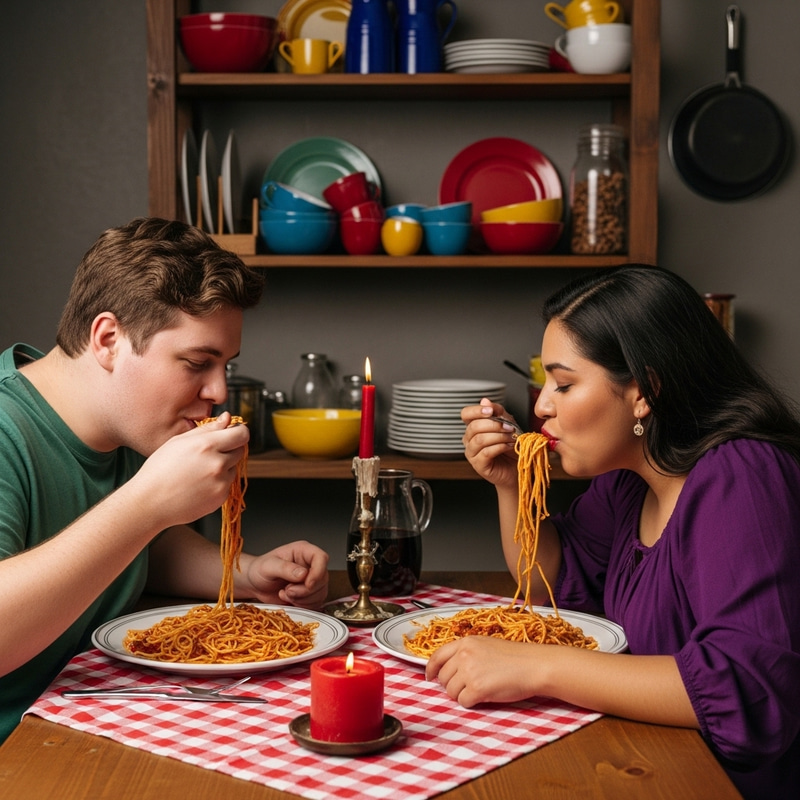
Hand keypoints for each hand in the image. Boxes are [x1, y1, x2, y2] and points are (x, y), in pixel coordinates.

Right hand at [132, 414, 249, 529]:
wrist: (150, 502)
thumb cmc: (159, 470)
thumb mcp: (179, 441)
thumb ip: (207, 429)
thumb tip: (227, 419)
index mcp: (206, 445)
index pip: (242, 434)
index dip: (239, 432)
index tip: (235, 433)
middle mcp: (217, 463)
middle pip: (240, 450)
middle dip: (230, 449)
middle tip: (210, 453)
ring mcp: (221, 482)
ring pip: (233, 468)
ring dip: (223, 467)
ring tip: (199, 472)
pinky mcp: (221, 497)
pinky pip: (227, 484)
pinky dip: (218, 483)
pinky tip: (198, 484)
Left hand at [242, 541, 329, 608]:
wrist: (254, 584)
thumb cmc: (259, 570)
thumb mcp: (268, 566)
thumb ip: (285, 568)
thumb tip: (303, 574)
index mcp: (303, 552)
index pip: (321, 558)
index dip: (318, 572)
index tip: (307, 583)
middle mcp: (310, 565)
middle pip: (322, 579)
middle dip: (304, 591)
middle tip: (287, 590)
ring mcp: (311, 580)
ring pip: (320, 593)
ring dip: (302, 599)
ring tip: (285, 594)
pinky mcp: (309, 594)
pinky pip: (315, 603)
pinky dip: (302, 606)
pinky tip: (288, 600)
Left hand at [426, 635, 542, 706]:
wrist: (533, 665)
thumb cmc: (516, 657)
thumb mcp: (486, 645)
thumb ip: (467, 653)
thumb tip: (452, 669)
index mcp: (466, 643)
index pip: (437, 656)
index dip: (431, 669)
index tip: (429, 677)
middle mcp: (464, 655)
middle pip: (443, 677)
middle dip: (452, 685)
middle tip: (468, 687)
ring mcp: (470, 672)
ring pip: (451, 692)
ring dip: (462, 695)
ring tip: (480, 690)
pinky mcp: (477, 689)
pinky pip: (463, 702)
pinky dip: (471, 703)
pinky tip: (484, 697)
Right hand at [461, 398, 520, 488]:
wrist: (518, 466)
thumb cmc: (511, 445)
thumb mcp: (507, 423)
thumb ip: (497, 411)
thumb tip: (485, 401)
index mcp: (473, 427)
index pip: (466, 414)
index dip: (476, 411)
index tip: (491, 411)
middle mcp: (469, 439)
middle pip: (474, 427)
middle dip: (494, 425)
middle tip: (509, 427)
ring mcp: (472, 453)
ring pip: (480, 439)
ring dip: (499, 436)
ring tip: (511, 437)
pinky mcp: (478, 465)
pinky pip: (486, 452)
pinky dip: (499, 447)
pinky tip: (508, 446)